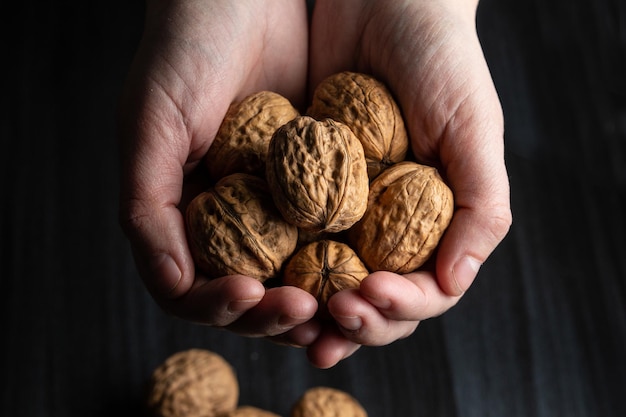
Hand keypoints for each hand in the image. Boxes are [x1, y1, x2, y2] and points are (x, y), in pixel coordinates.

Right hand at [117, 0, 320, 341]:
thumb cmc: (186, 50)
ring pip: (291, 275)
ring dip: (312, 299)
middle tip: (305, 310)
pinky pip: (326, 235)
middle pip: (247, 293)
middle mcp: (224, 217)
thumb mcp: (152, 124)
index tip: (252, 294)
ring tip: (338, 304)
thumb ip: (147, 208)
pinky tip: (361, 266)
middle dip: (272, 313)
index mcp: (179, 213)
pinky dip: (340, 259)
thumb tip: (172, 283)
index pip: (193, 289)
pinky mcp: (311, 185)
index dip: (220, 305)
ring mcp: (269, 204)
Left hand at [304, 0, 511, 366]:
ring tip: (295, 321)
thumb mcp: (472, 128)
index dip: (400, 307)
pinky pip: (290, 239)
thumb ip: (480, 207)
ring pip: (331, 283)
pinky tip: (262, 280)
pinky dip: (280, 267)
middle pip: (375, 300)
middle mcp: (392, 226)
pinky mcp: (304, 189)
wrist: (382, 1)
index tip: (369, 295)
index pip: (423, 291)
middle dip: (357, 320)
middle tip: (333, 315)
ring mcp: (347, 212)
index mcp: (437, 221)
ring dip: (315, 310)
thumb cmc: (439, 60)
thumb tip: (455, 281)